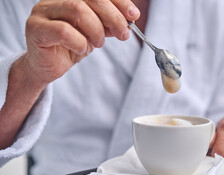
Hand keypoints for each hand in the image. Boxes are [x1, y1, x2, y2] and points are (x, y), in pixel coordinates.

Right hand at [22, 0, 139, 86]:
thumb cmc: (71, 46)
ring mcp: (42, 12)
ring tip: (98, 43)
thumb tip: (129, 19)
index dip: (118, 2)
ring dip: (96, 30)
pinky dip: (79, 42)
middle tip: (123, 33)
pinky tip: (82, 49)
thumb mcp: (96, 33)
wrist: (49, 66)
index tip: (134, 15)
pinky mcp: (36, 29)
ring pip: (78, 10)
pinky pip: (64, 31)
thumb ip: (109, 23)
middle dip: (113, 16)